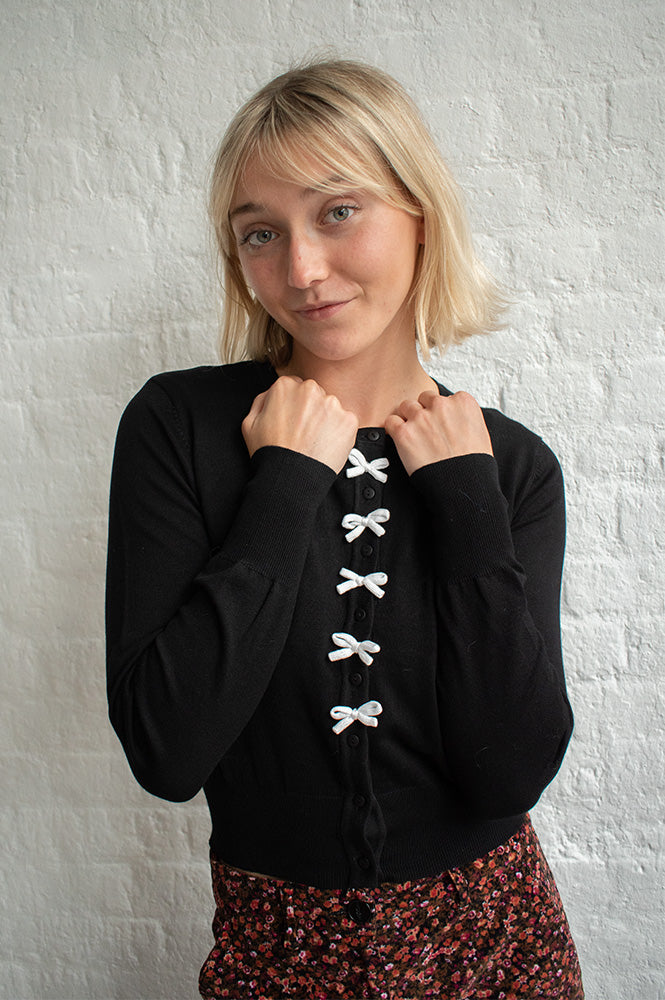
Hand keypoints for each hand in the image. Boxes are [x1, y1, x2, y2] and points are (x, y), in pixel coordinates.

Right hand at [242, 376, 358, 473]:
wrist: (290, 477)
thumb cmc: (270, 453)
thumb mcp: (249, 423)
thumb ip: (262, 401)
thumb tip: (271, 395)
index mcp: (285, 386)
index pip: (295, 387)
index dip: (294, 406)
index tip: (294, 420)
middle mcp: (310, 389)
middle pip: (314, 395)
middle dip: (311, 411)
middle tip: (303, 433)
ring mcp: (332, 404)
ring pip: (331, 408)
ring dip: (326, 421)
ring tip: (313, 441)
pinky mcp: (348, 420)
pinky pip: (346, 422)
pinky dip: (339, 433)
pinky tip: (325, 445)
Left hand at [385, 390, 492, 475]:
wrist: (463, 485)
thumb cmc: (474, 464)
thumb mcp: (480, 432)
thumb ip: (463, 417)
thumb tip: (454, 418)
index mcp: (462, 402)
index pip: (444, 397)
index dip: (440, 412)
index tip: (441, 424)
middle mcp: (441, 405)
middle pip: (424, 398)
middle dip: (424, 412)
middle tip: (426, 431)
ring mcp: (421, 418)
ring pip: (406, 406)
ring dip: (408, 419)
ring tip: (414, 436)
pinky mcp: (404, 432)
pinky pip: (391, 421)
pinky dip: (394, 430)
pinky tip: (402, 440)